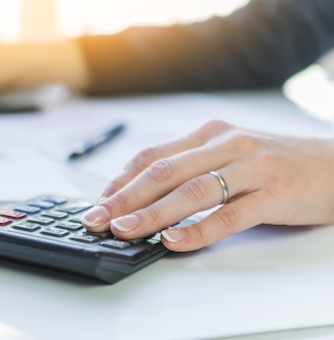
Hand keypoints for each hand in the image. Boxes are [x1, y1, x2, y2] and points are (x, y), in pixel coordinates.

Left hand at [80, 120, 333, 251]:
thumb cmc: (277, 164)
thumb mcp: (229, 156)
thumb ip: (192, 169)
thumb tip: (145, 195)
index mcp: (210, 135)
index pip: (153, 157)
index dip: (121, 181)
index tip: (98, 204)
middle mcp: (226, 144)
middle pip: (164, 172)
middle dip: (125, 198)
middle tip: (98, 220)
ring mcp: (251, 167)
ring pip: (192, 191)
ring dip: (153, 213)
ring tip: (126, 231)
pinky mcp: (275, 192)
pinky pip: (230, 214)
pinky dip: (199, 229)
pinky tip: (175, 241)